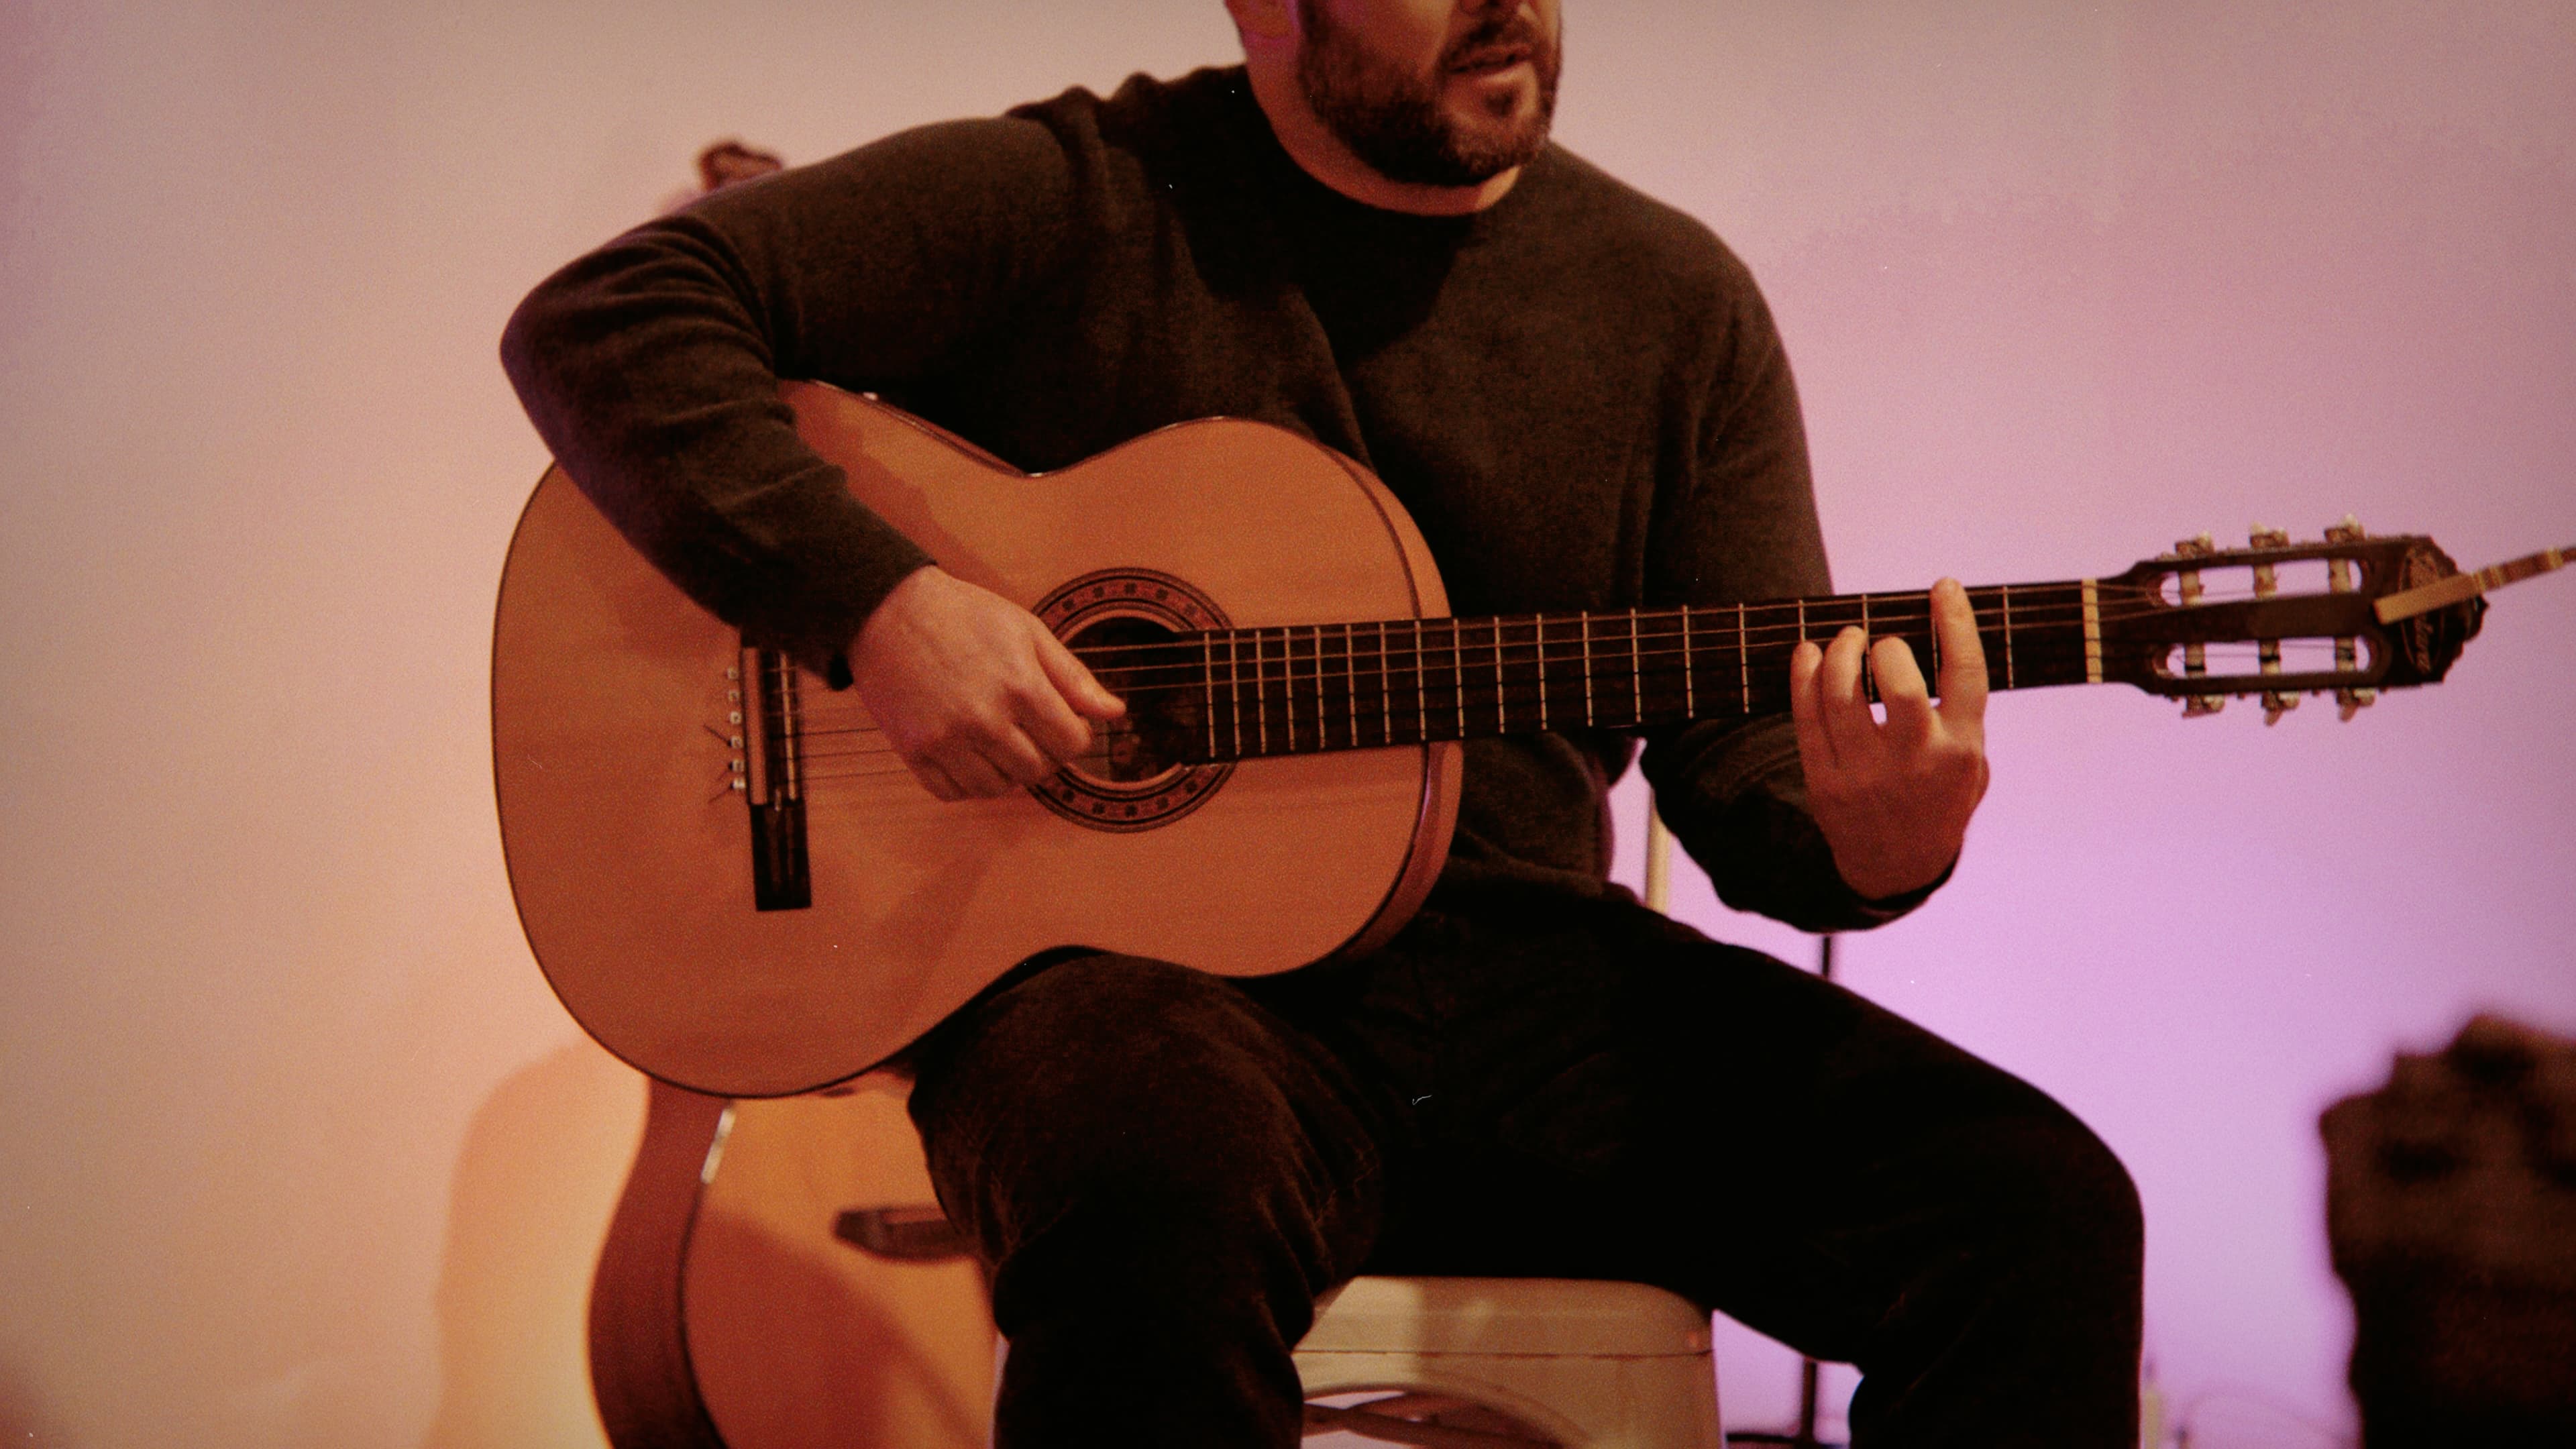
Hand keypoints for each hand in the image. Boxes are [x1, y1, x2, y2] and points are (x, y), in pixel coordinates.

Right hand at [849, 567, 1124, 800]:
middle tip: (1030, 730)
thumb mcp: (1028, 632)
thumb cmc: (965, 615)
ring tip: (1000, 741)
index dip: (1075, 735)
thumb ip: (1073, 677)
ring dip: (1007, 772)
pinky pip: (953, 793)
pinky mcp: (913, 751)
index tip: (1062, 721)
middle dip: (1044, 755)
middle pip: (1037, 771)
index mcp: (1020, 686)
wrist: (888, 610)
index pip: (1072, 744)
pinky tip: (969, 755)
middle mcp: (985, 719)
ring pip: (997, 788)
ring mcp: (946, 739)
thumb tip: (1115, 714)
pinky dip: (967, 783)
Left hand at [1787, 578, 1990, 900]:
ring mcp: (1866, 774)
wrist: (1898, 866)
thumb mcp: (1971, 763)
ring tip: (1845, 640)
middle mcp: (1917, 761)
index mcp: (1962, 749)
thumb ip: (1961, 711)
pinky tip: (1808, 654)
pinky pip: (1805, 717)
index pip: (1965, 674)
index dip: (1955, 623)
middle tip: (1879, 641)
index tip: (1941, 587)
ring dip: (1839, 653)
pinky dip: (1803, 676)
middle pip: (1898, 686)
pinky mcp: (1825, 782)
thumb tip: (1940, 633)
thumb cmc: (1938, 796)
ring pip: (1841, 696)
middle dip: (1887, 649)